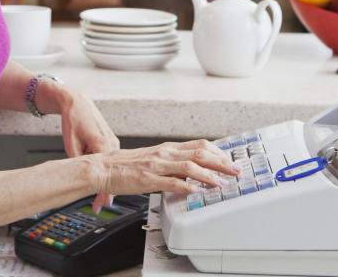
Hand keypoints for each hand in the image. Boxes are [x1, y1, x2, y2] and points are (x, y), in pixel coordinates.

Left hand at [55, 87, 119, 212]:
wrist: (77, 103)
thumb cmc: (73, 119)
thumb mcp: (70, 143)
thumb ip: (78, 161)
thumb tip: (80, 177)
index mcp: (102, 143)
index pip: (106, 174)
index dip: (105, 191)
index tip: (102, 204)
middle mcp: (112, 143)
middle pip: (113, 173)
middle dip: (108, 189)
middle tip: (100, 205)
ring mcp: (113, 142)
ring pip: (113, 166)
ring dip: (108, 179)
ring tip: (102, 194)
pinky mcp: (111, 141)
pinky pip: (111, 159)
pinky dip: (108, 169)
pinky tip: (104, 177)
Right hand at [89, 139, 238, 198]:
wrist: (102, 168)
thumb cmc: (124, 166)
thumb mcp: (152, 160)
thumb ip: (171, 164)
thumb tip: (191, 172)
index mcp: (166, 148)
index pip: (199, 145)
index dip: (218, 152)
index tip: (230, 160)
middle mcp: (164, 153)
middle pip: (199, 153)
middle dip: (221, 162)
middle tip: (236, 170)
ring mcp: (156, 165)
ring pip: (189, 166)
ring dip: (209, 175)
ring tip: (222, 183)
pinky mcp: (147, 178)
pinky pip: (171, 182)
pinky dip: (187, 186)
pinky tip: (197, 192)